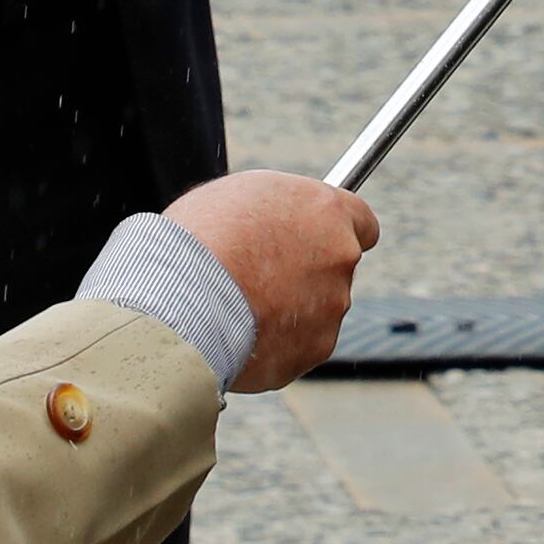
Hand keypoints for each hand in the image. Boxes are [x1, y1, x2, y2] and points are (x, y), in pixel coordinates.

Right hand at [162, 169, 379, 391]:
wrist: (181, 296)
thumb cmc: (201, 236)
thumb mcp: (243, 194)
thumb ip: (281, 209)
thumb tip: (283, 219)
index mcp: (329, 213)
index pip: (362, 224)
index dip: (336, 233)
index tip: (317, 241)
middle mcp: (341, 259)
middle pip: (336, 270)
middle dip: (307, 274)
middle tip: (262, 276)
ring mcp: (330, 309)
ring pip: (317, 311)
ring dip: (289, 310)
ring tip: (237, 305)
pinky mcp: (311, 350)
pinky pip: (297, 346)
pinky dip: (275, 344)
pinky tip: (238, 332)